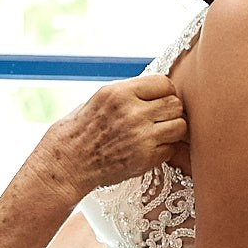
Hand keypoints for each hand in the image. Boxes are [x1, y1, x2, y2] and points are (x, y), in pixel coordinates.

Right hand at [36, 74, 186, 198]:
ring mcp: (141, 137)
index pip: (164, 83)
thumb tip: (157, 89)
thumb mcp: (100, 99)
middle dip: (170, 110)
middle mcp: (132, 112)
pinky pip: (171, 148)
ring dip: (172, 129)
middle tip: (159, 118)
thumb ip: (129, 93)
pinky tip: (149, 149)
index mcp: (119, 93)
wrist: (67, 164)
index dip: (164, 92)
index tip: (158, 99)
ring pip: (180, 126)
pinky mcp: (145, 158)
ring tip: (158, 133)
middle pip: (175, 104)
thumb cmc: (80, 131)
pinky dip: (164, 149)